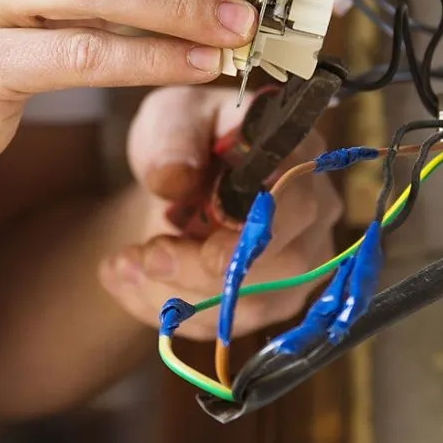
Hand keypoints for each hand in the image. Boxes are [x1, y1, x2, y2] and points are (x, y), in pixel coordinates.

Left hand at [100, 86, 342, 339]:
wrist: (183, 181)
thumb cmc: (189, 138)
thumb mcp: (171, 117)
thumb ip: (173, 138)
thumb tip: (175, 177)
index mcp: (302, 154)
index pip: (300, 202)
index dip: (257, 234)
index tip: (206, 250)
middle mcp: (317, 210)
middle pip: (286, 265)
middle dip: (206, 272)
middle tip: (146, 254)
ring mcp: (302, 260)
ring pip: (254, 304)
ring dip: (179, 294)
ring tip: (125, 263)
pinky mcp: (275, 298)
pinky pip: (227, 325)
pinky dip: (169, 309)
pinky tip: (131, 278)